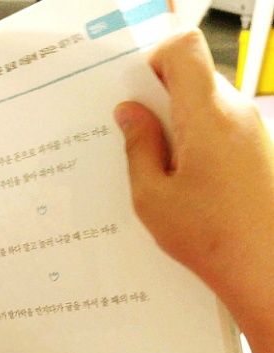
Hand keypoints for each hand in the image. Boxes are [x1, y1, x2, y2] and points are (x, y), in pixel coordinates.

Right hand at [114, 29, 273, 334]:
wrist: (265, 267)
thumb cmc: (210, 237)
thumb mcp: (152, 196)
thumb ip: (138, 146)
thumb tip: (129, 113)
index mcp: (207, 116)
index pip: (184, 48)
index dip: (154, 60)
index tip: (135, 92)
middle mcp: (236, 113)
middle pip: (193, 75)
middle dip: (159, 98)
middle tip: (136, 137)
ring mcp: (252, 130)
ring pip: (206, 102)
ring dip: (176, 123)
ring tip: (158, 168)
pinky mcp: (257, 148)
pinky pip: (220, 126)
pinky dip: (196, 140)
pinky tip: (182, 180)